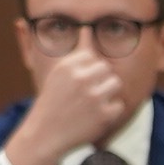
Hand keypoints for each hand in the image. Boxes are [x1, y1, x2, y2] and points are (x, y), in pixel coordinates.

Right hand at [4, 41, 131, 164]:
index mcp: (67, 66)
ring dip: (108, 93)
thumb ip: (76, 56)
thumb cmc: (52, 103)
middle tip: (88, 94)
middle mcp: (80, 79)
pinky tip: (96, 116)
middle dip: (100, 80)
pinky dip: (110, 112)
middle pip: (106, 68)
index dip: (88, 70)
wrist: (44, 135)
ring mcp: (93, 97)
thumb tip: (87, 29)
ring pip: (116, 83)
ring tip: (94, 103)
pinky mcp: (103, 115)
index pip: (92, 56)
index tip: (79, 83)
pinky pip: (119, 105)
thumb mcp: (58, 75)